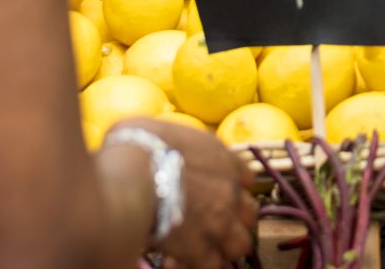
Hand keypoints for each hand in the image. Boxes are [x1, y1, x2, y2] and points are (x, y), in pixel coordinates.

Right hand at [126, 120, 258, 268]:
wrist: (134, 172)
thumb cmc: (138, 143)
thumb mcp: (161, 129)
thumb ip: (174, 143)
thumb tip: (155, 144)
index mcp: (223, 158)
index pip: (247, 177)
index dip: (234, 188)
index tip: (220, 194)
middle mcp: (229, 189)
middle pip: (250, 214)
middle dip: (236, 221)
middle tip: (214, 225)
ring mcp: (220, 221)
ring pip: (241, 244)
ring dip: (225, 247)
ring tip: (205, 248)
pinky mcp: (201, 249)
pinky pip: (213, 265)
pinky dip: (202, 264)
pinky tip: (184, 260)